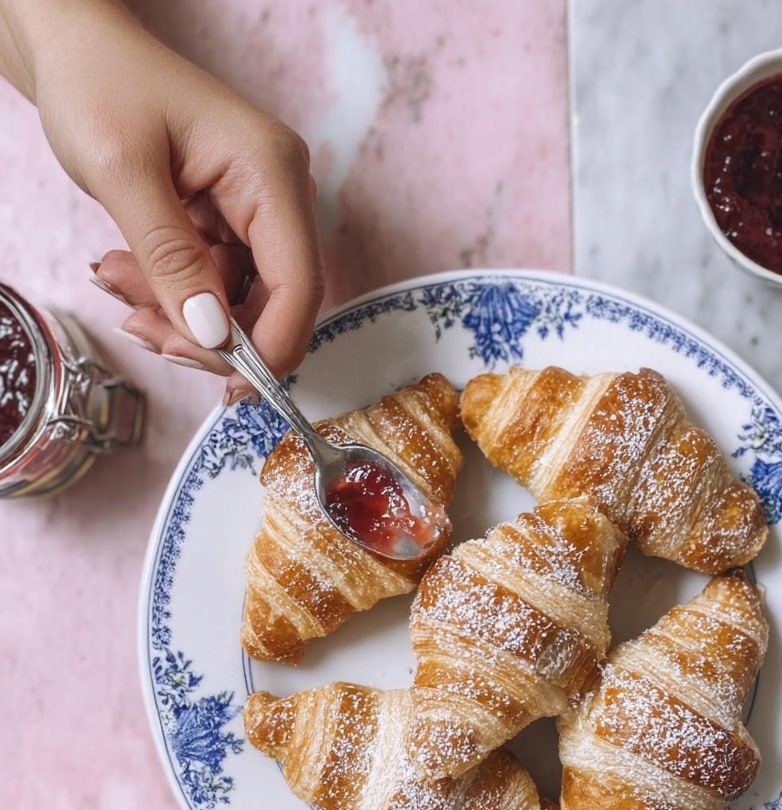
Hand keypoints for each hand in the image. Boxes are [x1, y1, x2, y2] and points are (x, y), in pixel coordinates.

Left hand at [0, 0, 323, 401]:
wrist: (77, 48)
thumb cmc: (99, 85)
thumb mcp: (123, 173)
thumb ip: (170, 260)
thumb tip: (214, 337)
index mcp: (270, 172)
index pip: (299, 284)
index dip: (271, 347)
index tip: (229, 386)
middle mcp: (279, 193)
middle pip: (276, 302)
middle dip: (214, 334)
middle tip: (145, 333)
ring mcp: (258, 209)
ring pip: (242, 301)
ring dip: (182, 315)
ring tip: (118, 283)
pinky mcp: (233, 221)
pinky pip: (218, 283)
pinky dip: (174, 294)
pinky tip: (129, 274)